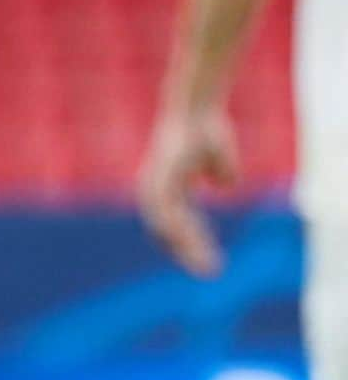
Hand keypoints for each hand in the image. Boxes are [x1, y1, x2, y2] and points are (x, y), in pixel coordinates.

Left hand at [138, 107, 239, 277]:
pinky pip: (169, 212)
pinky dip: (180, 231)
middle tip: (210, 272)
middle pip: (169, 232)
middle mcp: (156, 192)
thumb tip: (224, 185)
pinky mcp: (161, 181)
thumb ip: (221, 173)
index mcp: (167, 190)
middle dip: (190, 253)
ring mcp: (155, 187)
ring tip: (207, 266)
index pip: (176, 226)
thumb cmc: (207, 129)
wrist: (196, 107)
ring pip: (168, 227)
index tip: (209, 264)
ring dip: (188, 248)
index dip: (192, 245)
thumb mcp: (219, 155)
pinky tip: (192, 244)